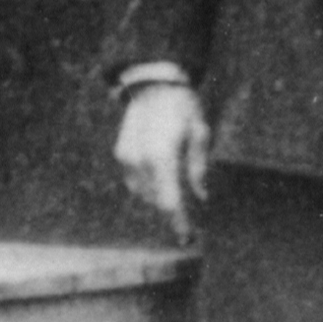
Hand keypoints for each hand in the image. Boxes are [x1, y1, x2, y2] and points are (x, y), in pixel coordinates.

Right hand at [114, 81, 209, 238]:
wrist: (154, 82)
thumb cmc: (183, 107)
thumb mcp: (200, 133)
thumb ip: (198, 167)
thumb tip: (201, 196)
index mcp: (163, 156)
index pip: (170, 201)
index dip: (179, 222)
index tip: (187, 239)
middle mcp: (141, 160)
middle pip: (157, 200)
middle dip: (173, 210)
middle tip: (190, 220)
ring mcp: (127, 157)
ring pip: (145, 192)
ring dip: (160, 196)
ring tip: (177, 189)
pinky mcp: (121, 153)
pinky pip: (135, 180)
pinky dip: (149, 184)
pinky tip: (162, 175)